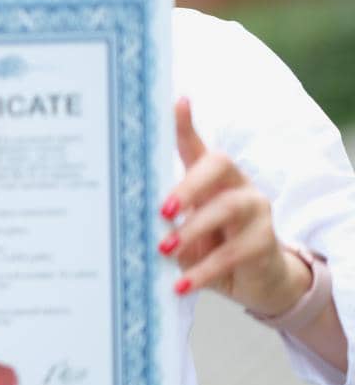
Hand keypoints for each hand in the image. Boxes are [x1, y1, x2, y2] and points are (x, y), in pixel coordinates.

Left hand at [160, 98, 309, 314]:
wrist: (254, 280)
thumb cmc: (207, 247)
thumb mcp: (180, 231)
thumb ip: (159, 221)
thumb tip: (119, 217)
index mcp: (210, 178)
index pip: (197, 145)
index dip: (185, 124)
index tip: (175, 101)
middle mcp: (235, 185)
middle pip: (219, 165)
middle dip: (189, 184)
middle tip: (162, 209)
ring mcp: (254, 210)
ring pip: (228, 208)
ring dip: (194, 229)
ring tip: (164, 249)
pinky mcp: (265, 242)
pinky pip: (233, 253)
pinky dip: (204, 270)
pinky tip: (181, 283)